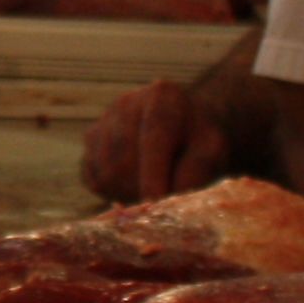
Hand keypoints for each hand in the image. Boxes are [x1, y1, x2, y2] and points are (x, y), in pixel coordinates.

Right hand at [84, 79, 230, 203]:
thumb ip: (194, 173)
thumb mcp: (213, 153)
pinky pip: (92, 176)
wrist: (185, 125)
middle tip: (163, 200)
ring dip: (127, 192)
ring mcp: (104, 120)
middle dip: (141, 189)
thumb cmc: (201, 141)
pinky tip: (134, 183)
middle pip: (122, 161)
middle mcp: (126, 103)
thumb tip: (162, 201)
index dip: (152, 177)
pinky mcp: (90, 139)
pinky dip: (112, 189)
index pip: (151, 141)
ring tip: (152, 189)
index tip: (155, 204)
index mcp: (163, 98)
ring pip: (105, 173)